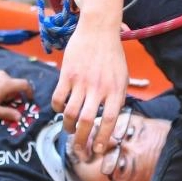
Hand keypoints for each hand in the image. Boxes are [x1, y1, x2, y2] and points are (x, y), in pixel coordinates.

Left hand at [0, 68, 33, 121]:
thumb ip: (8, 113)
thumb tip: (20, 117)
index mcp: (6, 84)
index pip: (24, 84)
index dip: (29, 91)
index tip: (29, 98)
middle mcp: (2, 74)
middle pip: (13, 83)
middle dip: (11, 93)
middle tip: (2, 102)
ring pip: (5, 79)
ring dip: (4, 87)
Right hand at [51, 20, 128, 159]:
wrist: (98, 30)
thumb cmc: (112, 55)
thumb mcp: (123, 77)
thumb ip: (118, 98)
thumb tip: (111, 120)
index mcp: (115, 90)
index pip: (109, 121)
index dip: (103, 139)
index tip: (98, 150)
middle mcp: (98, 88)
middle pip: (86, 121)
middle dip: (81, 140)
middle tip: (79, 149)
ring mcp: (81, 81)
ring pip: (70, 113)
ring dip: (68, 127)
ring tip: (69, 131)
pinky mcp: (67, 74)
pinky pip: (59, 98)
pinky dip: (58, 109)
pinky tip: (61, 111)